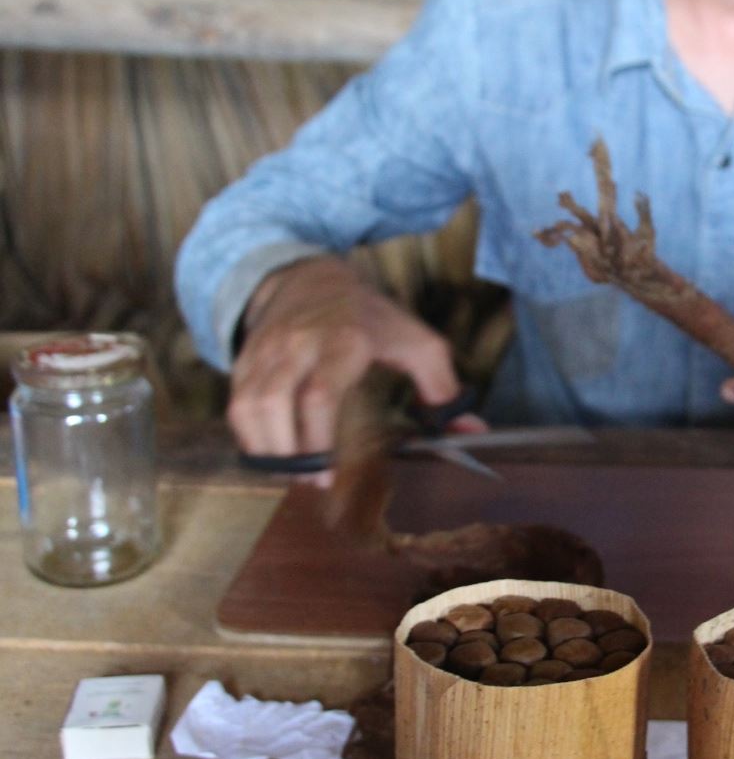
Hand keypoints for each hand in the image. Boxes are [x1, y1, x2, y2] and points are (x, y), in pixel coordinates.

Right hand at [228, 256, 461, 462]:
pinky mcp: (243, 361)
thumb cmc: (365, 317)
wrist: (307, 277)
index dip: (318, 441)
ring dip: (266, 450)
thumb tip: (472, 432)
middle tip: (311, 481)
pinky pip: (236, 406)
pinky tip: (273, 453)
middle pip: (275, 405)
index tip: (328, 475)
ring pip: (249, 408)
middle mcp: (297, 345)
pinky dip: (250, 438)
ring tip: (292, 472)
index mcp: (343, 340)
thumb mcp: (413, 340)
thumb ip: (442, 387)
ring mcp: (266, 352)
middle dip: (289, 454)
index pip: (319, 395)